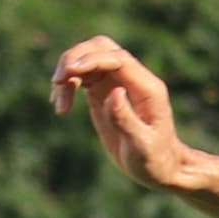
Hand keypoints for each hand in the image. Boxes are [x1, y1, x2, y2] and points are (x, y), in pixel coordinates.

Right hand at [51, 37, 191, 192]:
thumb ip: (126, 120)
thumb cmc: (155, 161)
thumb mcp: (141, 146)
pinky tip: (60, 106)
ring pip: (88, 58)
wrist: (159, 169)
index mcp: (148, 89)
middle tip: (58, 81)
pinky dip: (67, 85)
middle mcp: (133, 80)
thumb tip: (114, 92)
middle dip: (76, 58)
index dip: (92, 59)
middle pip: (101, 48)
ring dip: (68, 73)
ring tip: (59, 104)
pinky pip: (82, 76)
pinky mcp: (105, 92)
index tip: (70, 72)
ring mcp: (118, 83)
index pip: (118, 59)